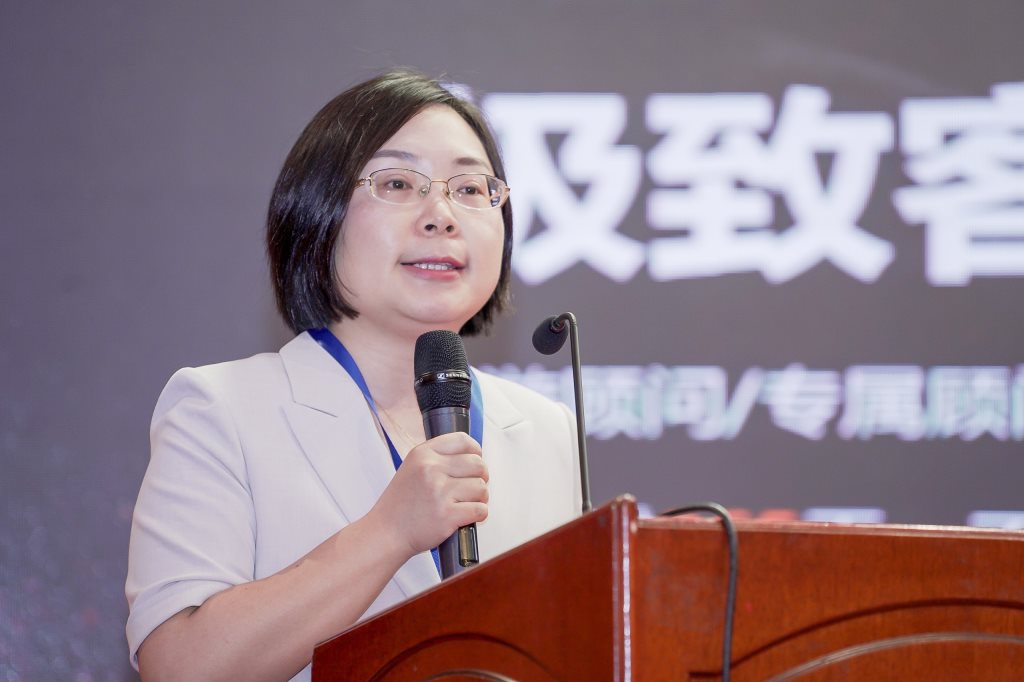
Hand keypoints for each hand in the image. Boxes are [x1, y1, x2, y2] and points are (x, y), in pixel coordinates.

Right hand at [369, 431, 487, 556]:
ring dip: (480, 498)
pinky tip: (465, 517)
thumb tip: (473, 456)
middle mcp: (431, 469)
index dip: (475, 452)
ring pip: (482, 488)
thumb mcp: (412, 468)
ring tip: (465, 504)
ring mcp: (439, 491)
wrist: (385, 533)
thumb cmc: (401, 504)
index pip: (463, 441)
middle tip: (471, 489)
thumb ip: (438, 459)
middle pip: (478, 465)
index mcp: (423, 453)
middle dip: (481, 478)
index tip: (474, 464)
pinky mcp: (447, 514)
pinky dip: (478, 515)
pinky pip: (481, 510)